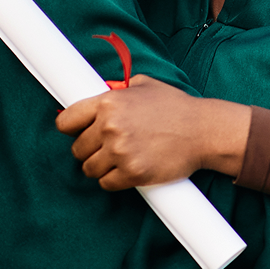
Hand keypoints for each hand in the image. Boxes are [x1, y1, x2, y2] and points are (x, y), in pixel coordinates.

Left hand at [55, 75, 250, 190]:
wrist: (203, 131)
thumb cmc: (176, 107)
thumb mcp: (144, 85)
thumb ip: (118, 89)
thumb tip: (99, 91)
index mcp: (108, 102)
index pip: (65, 121)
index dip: (70, 129)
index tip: (76, 132)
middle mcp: (110, 126)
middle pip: (77, 149)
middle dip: (89, 150)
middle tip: (105, 148)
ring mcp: (120, 151)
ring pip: (89, 169)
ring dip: (100, 167)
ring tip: (117, 160)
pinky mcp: (132, 173)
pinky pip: (106, 183)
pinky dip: (113, 180)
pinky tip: (126, 171)